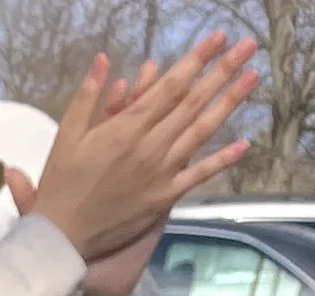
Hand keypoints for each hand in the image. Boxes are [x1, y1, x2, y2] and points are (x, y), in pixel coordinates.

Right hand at [6, 33, 255, 281]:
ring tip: (253, 77)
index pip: (170, 85)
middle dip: (222, 70)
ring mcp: (161, 173)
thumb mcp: (66, 135)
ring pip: (201, 131)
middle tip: (247, 46)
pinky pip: (198, 176)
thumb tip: (104, 58)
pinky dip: (222, 160)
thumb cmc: (60, 186)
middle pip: (193, 101)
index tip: (218, 37)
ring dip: (229, 102)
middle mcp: (150, 146)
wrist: (61, 239)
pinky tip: (244, 144)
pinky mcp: (163, 198)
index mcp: (126, 128)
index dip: (197, 59)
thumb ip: (88, 95)